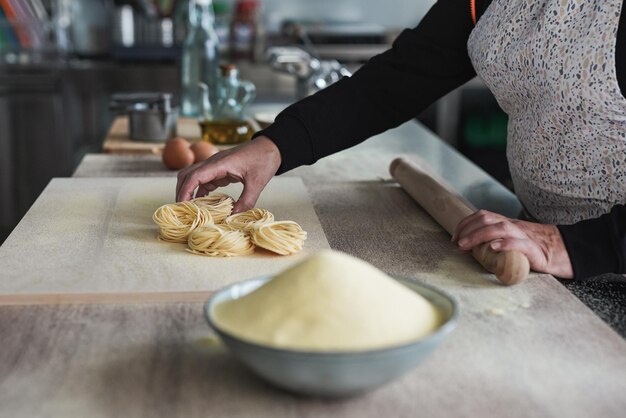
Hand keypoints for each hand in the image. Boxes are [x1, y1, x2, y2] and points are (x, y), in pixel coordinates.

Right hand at [176, 136, 281, 212]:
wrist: (272, 147)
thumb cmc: (264, 160)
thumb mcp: (257, 183)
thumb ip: (246, 201)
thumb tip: (234, 217)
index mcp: (219, 163)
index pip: (194, 176)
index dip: (185, 191)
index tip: (181, 205)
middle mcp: (213, 163)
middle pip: (187, 175)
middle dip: (182, 191)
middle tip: (182, 209)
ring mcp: (216, 165)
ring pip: (194, 177)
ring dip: (190, 191)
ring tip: (191, 208)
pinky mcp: (221, 169)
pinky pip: (205, 180)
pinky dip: (201, 190)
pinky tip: (204, 202)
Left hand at [452, 210, 573, 278]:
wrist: (565, 251)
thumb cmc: (535, 248)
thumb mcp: (512, 240)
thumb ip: (495, 240)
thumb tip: (470, 247)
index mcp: (507, 223)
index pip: (483, 215)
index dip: (466, 224)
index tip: (455, 237)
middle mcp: (514, 226)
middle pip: (488, 219)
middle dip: (468, 230)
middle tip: (457, 244)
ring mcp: (524, 236)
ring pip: (500, 228)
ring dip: (479, 236)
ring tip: (467, 247)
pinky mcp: (535, 250)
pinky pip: (520, 243)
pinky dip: (505, 244)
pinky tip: (493, 248)